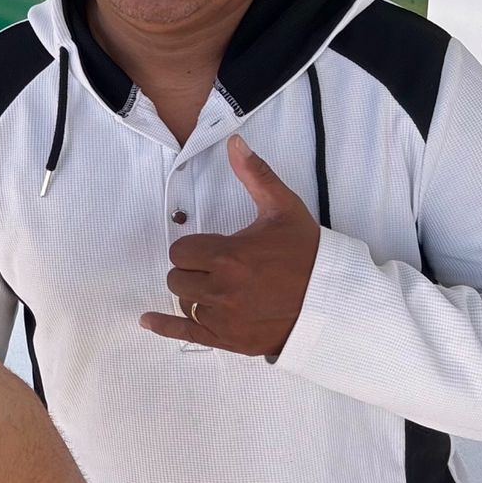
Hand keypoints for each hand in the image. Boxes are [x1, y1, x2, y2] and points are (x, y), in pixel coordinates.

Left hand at [141, 135, 321, 357]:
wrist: (333, 300)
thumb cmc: (308, 254)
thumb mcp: (284, 208)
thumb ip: (255, 174)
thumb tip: (235, 142)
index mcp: (229, 256)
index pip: (181, 251)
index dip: (193, 248)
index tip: (212, 248)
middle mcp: (221, 289)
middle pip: (178, 277)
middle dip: (192, 270)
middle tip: (217, 268)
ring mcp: (224, 319)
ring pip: (183, 303)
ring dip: (194, 295)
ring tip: (218, 289)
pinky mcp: (230, 340)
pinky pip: (186, 334)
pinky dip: (165, 327)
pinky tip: (148, 321)